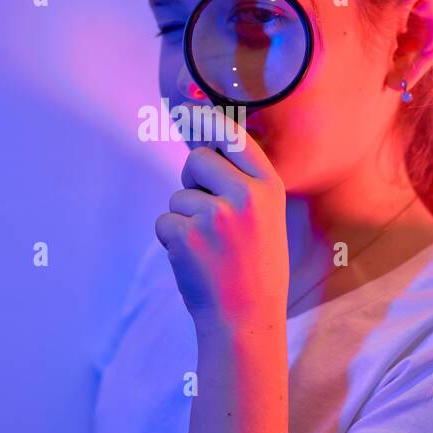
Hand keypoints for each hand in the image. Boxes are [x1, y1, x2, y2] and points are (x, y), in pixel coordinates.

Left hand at [154, 114, 288, 342]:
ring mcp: (214, 215)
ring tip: (209, 251)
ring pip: (178, 196)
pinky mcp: (186, 235)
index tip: (190, 111)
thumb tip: (200, 147)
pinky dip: (171, 241)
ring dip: (183, 220)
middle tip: (206, 215)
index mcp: (269, 189)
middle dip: (192, 179)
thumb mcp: (264, 221)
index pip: (235, 139)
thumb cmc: (254, 271)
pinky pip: (164, 222)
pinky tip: (194, 262)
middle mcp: (245, 195)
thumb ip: (241, 186)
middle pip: (198, 159)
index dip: (209, 124)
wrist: (245, 321)